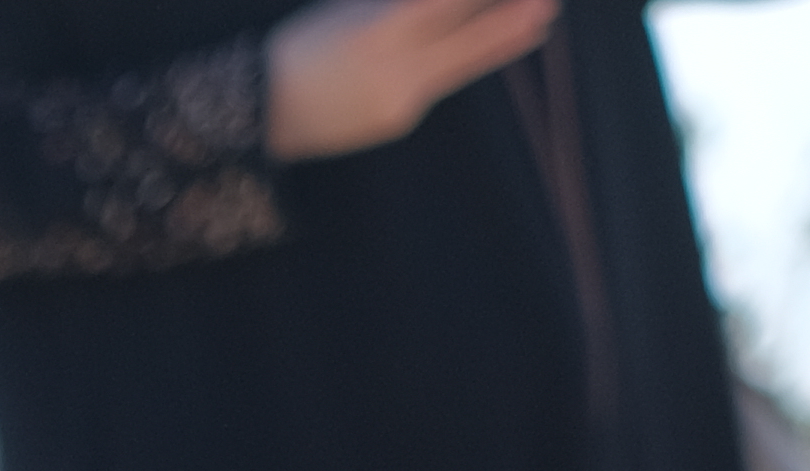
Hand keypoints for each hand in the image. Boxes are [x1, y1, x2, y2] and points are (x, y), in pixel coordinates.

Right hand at [265, 0, 557, 157]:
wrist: (259, 111)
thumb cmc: (300, 47)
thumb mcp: (345, 11)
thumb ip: (391, 4)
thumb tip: (441, 3)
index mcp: (379, 28)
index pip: (446, 3)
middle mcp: (396, 66)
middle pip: (469, 37)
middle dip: (513, 18)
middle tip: (550, 5)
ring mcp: (400, 98)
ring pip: (459, 64)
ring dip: (500, 41)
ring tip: (539, 24)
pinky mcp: (396, 120)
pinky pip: (426, 85)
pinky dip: (431, 68)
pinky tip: (416, 63)